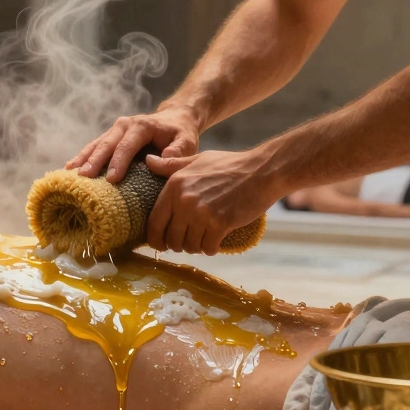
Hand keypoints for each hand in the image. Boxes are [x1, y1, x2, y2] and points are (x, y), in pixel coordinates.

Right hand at [66, 106, 201, 182]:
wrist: (174, 119)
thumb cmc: (181, 133)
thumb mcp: (187, 141)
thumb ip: (178, 150)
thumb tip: (162, 159)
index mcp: (141, 126)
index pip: (127, 145)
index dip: (118, 162)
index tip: (112, 179)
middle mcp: (124, 125)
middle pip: (106, 144)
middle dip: (94, 161)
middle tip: (84, 178)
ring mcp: (114, 130)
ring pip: (95, 144)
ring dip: (83, 159)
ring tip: (70, 174)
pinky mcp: (109, 137)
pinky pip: (93, 147)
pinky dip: (82, 157)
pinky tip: (70, 169)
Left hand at [144, 150, 279, 255]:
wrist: (262, 171)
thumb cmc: (229, 165)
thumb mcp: (197, 160)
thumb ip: (171, 165)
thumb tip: (147, 160)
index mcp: (174, 186)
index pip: (155, 221)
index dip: (155, 238)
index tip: (160, 244)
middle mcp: (184, 201)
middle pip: (172, 238)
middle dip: (177, 245)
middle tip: (186, 243)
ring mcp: (202, 213)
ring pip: (190, 246)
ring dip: (195, 248)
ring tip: (202, 241)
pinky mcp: (220, 224)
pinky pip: (207, 248)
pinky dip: (210, 249)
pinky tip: (214, 244)